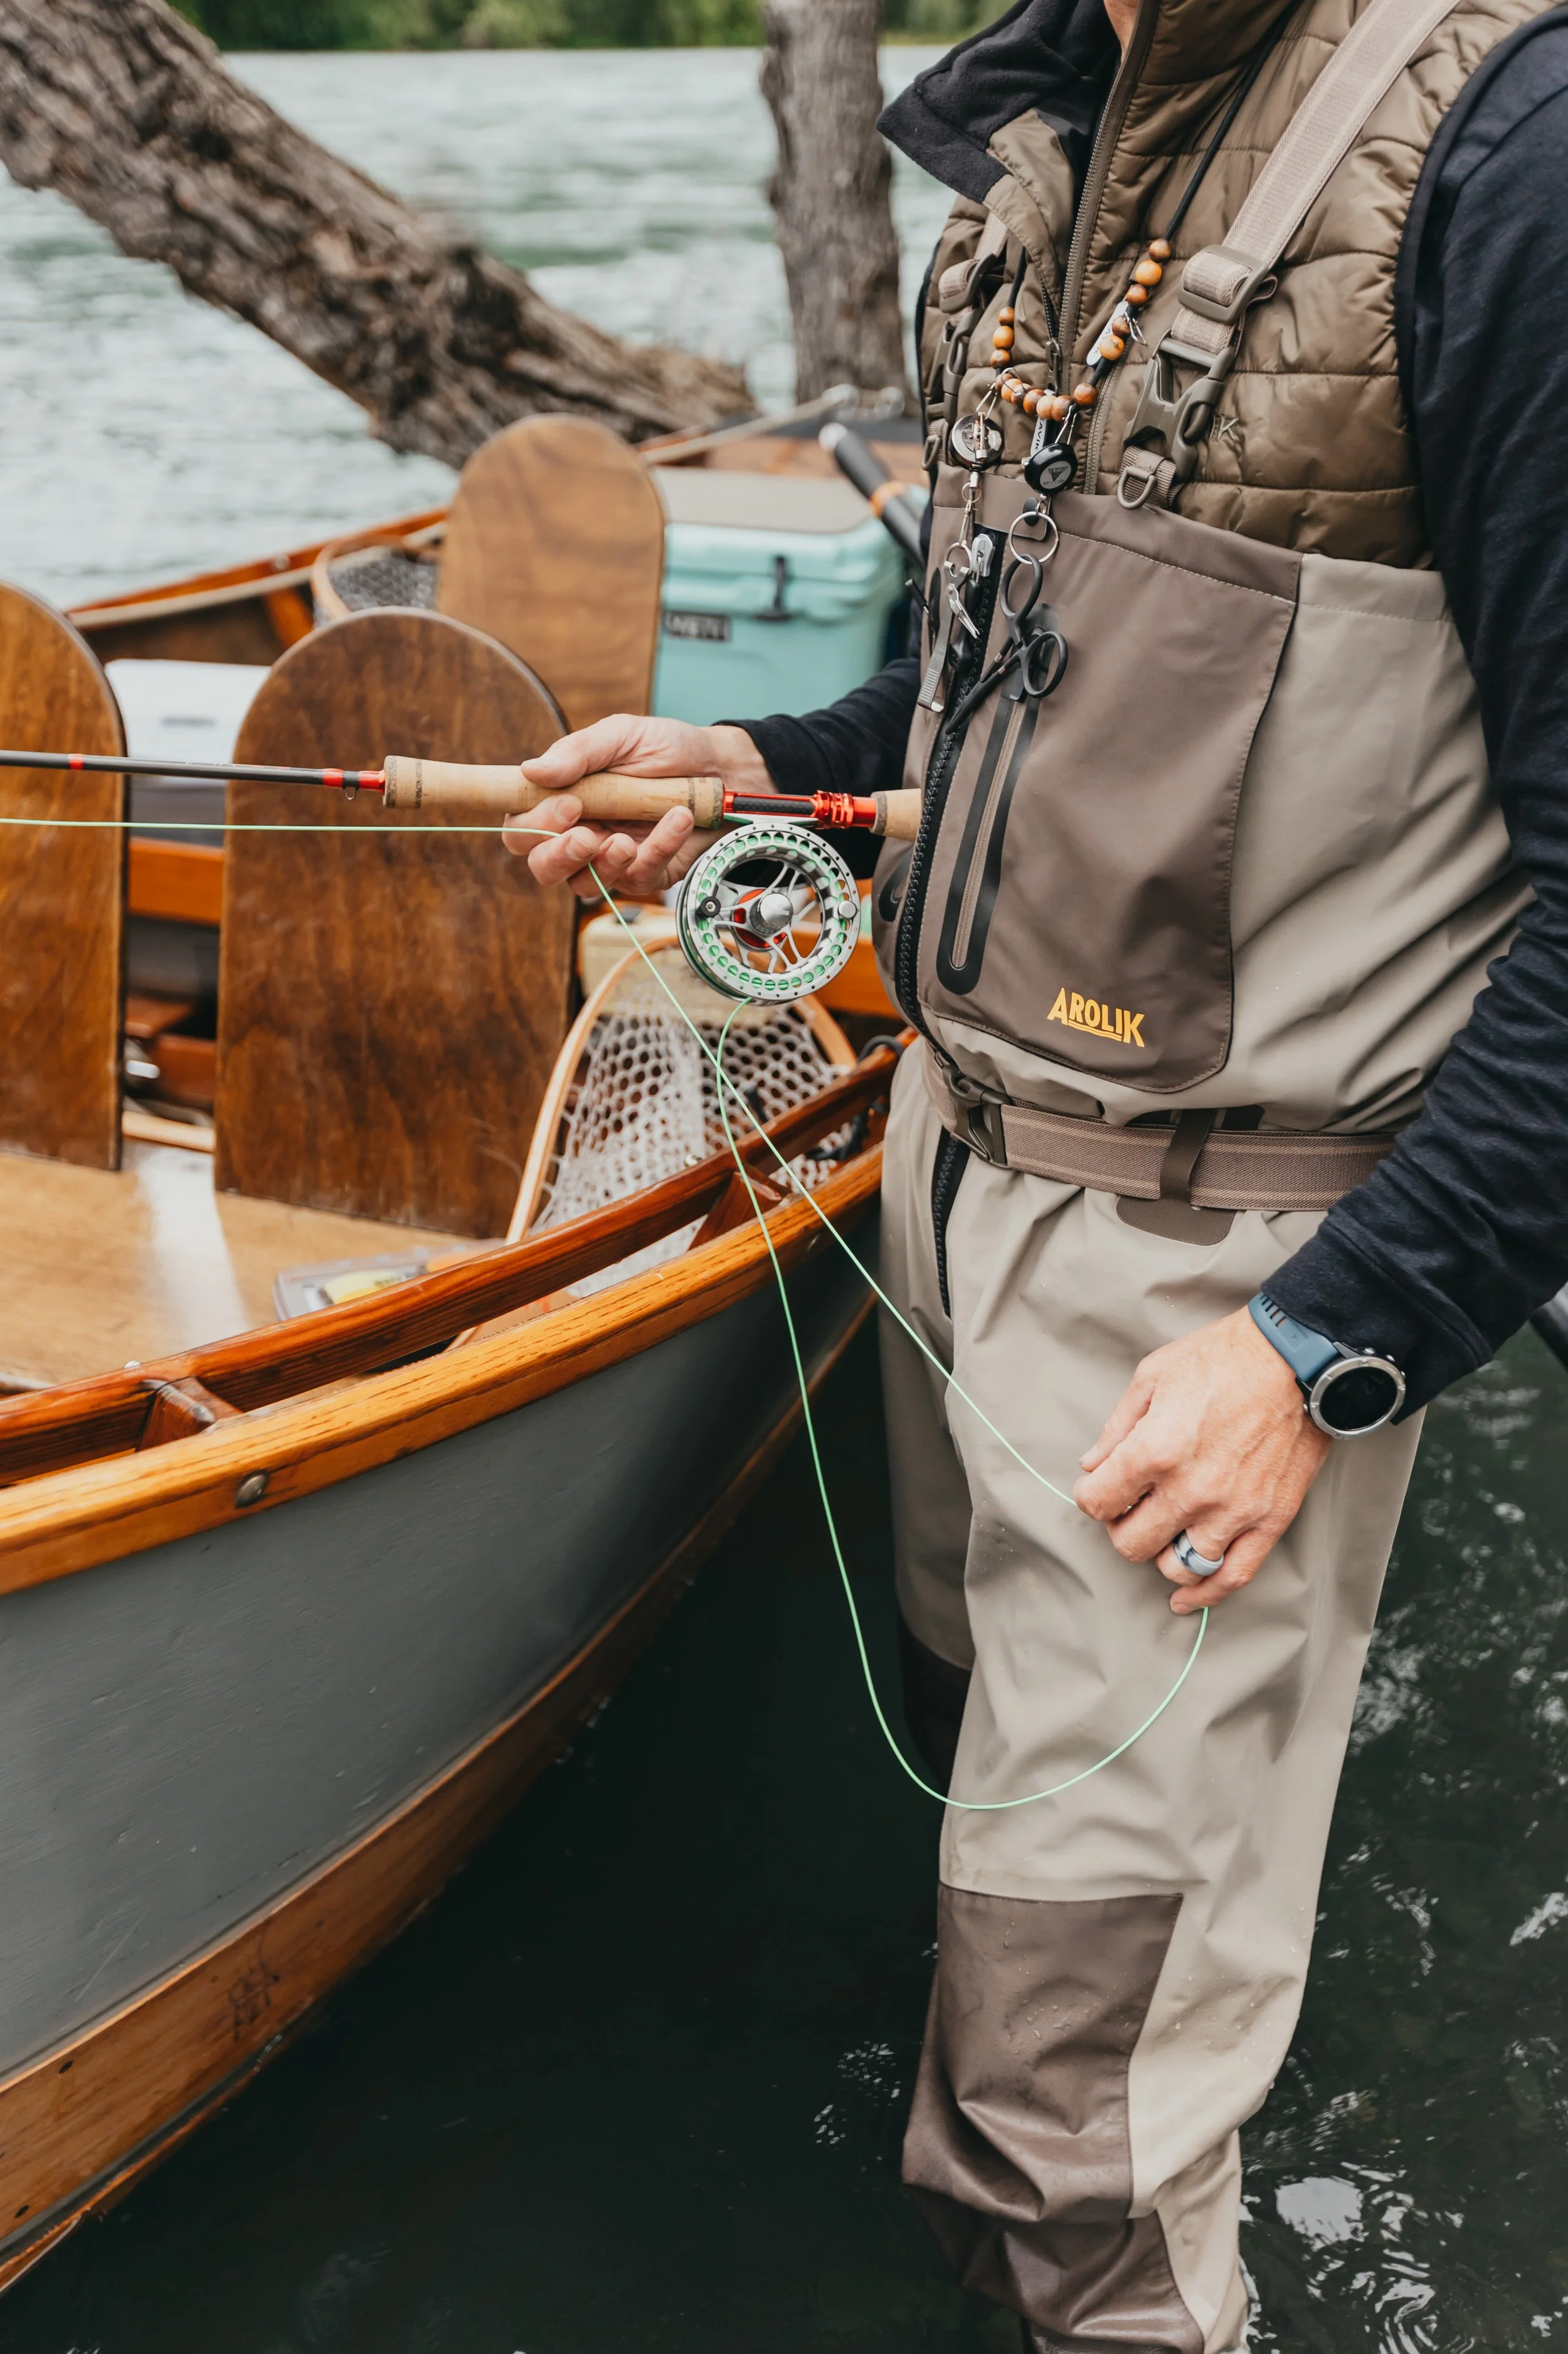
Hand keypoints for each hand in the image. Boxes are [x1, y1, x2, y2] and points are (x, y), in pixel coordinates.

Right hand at [505, 715, 774, 900]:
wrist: (720, 766)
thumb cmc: (664, 749)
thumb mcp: (621, 736)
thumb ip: (577, 753)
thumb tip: (531, 770)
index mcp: (561, 800)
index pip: (522, 828)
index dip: (532, 826)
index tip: (567, 805)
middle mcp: (579, 834)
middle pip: (542, 867)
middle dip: (559, 856)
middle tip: (589, 836)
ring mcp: (610, 860)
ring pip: (583, 886)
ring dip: (603, 866)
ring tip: (628, 841)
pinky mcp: (646, 874)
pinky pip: (639, 877)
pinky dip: (658, 849)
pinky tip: (677, 820)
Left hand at [1072, 1307, 1331, 1613]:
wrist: (1298, 1361)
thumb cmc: (1225, 1359)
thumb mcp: (1153, 1376)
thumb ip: (1117, 1428)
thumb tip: (1092, 1466)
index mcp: (1155, 1451)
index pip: (1099, 1502)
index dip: (1091, 1495)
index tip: (1099, 1487)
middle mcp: (1191, 1490)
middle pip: (1131, 1543)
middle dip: (1122, 1527)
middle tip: (1130, 1507)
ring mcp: (1233, 1511)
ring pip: (1177, 1567)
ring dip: (1162, 1553)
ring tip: (1163, 1530)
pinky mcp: (1269, 1520)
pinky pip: (1232, 1577)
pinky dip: (1204, 1595)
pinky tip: (1184, 1599)